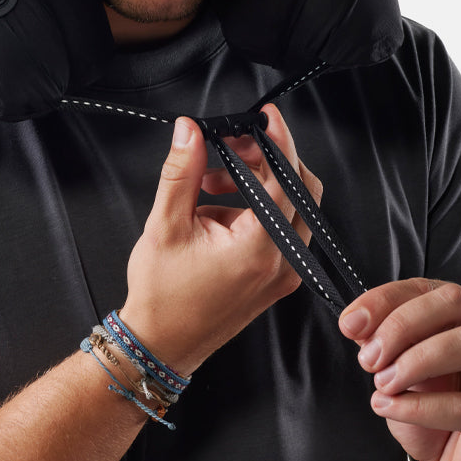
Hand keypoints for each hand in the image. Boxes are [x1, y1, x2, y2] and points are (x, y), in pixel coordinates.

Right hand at [119, 104, 321, 375]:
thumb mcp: (165, 225)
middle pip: (298, 190)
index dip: (279, 141)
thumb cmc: (162, 296)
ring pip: (289, 207)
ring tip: (209, 180)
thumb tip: (190, 132)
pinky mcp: (276, 277)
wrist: (162, 343)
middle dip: (267, 159)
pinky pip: (279, 228)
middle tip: (230, 144)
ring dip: (257, 182)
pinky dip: (255, 207)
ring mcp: (283, 272)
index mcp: (260, 248)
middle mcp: (282, 262)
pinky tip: (215, 205)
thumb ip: (181, 173)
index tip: (269, 116)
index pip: (286, 180)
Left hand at [339, 279, 460, 460]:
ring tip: (382, 383)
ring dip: (415, 361)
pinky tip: (391, 408)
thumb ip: (385, 341)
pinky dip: (420, 406)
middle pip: (455, 302)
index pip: (429, 288)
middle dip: (401, 325)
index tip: (350, 324)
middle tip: (369, 357)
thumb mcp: (404, 369)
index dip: (384, 300)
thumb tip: (357, 324)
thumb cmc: (441, 412)